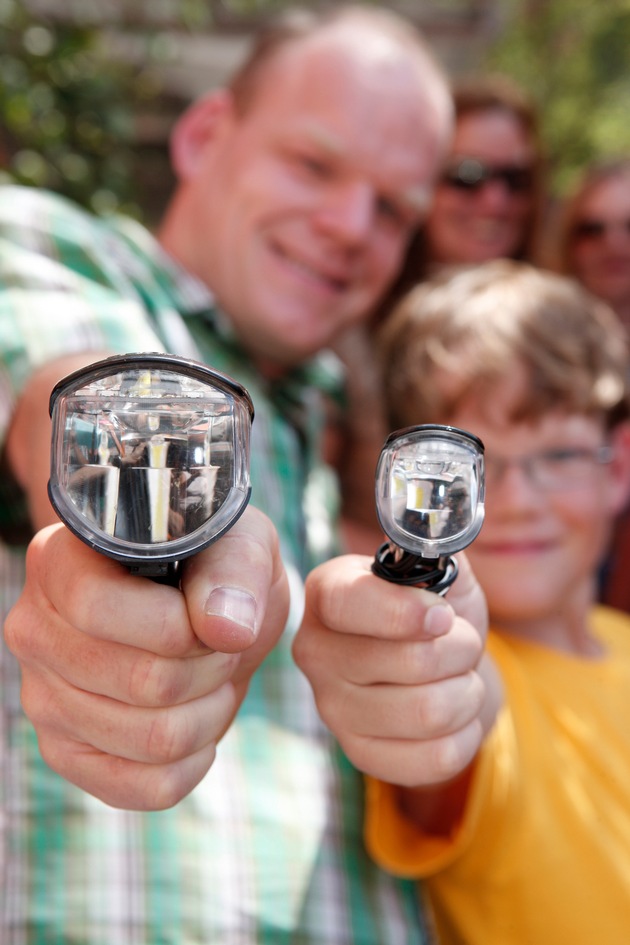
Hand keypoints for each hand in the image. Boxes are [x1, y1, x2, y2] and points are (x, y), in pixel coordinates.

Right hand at [5, 506, 288, 809]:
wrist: (205, 607)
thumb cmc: (215, 564)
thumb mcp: (238, 544)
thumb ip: (234, 573)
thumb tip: (227, 630)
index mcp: (59, 563)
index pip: (96, 609)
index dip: (176, 625)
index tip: (208, 616)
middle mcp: (35, 631)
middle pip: (141, 682)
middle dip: (209, 667)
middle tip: (219, 646)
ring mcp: (43, 698)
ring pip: (154, 739)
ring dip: (210, 710)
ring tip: (210, 675)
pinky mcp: (67, 754)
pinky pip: (148, 787)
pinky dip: (196, 758)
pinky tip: (197, 717)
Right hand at [293, 552, 490, 787]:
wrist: (442, 667)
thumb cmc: (438, 609)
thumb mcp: (441, 570)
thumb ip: (439, 545)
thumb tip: (442, 523)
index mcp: (327, 593)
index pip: (347, 603)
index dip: (403, 613)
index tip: (443, 616)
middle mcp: (315, 651)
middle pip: (407, 664)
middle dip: (461, 650)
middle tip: (463, 640)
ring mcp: (332, 708)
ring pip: (429, 713)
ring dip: (467, 691)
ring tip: (460, 675)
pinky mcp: (361, 753)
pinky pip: (436, 757)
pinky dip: (465, 731)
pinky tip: (452, 713)